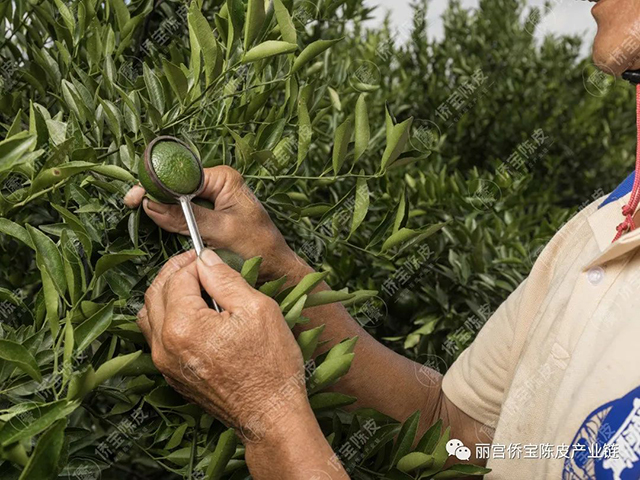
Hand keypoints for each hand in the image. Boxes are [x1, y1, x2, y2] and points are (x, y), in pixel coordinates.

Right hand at [125, 166, 306, 280]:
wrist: (277, 268)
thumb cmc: (259, 248)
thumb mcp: (221, 231)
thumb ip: (186, 217)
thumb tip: (152, 203)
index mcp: (224, 179)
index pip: (182, 175)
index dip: (157, 184)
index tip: (135, 197)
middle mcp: (218, 183)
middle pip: (178, 184)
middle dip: (155, 193)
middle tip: (131, 204)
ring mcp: (214, 198)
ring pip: (179, 198)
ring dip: (161, 205)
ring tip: (138, 211)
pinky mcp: (211, 213)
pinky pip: (185, 210)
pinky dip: (171, 216)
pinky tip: (157, 220)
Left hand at [137, 249, 308, 441]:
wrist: (270, 415)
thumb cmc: (270, 366)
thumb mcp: (258, 309)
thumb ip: (225, 279)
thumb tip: (206, 259)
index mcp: (184, 326)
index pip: (178, 277)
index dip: (195, 261)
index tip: (210, 257)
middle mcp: (165, 345)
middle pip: (155, 292)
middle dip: (175, 272)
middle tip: (198, 264)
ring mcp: (165, 364)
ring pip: (150, 315)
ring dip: (167, 294)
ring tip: (193, 286)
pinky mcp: (172, 375)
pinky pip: (157, 337)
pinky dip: (168, 317)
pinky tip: (193, 313)